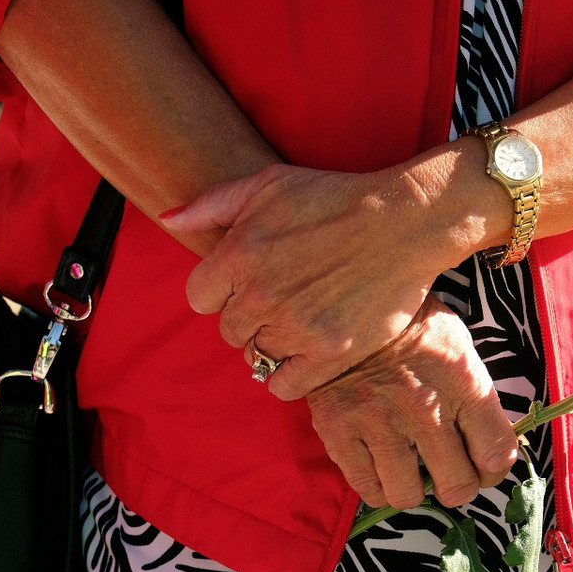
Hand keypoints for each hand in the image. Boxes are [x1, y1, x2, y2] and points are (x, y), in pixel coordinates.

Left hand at [162, 163, 464, 400]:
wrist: (404, 221)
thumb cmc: (333, 197)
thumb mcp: (267, 184)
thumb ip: (211, 204)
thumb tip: (167, 219)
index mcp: (239, 253)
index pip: (199, 298)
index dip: (223, 290)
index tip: (250, 281)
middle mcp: (262, 295)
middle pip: (229, 330)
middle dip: (249, 316)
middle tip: (283, 298)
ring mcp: (296, 327)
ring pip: (256, 356)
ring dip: (273, 342)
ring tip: (302, 318)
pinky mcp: (329, 352)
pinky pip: (283, 386)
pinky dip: (289, 375)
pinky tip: (305, 352)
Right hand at [307, 295, 521, 509]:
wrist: (347, 302)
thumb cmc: (411, 327)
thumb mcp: (458, 349)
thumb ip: (477, 399)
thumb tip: (491, 450)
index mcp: (462, 382)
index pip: (497, 454)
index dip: (493, 471)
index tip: (483, 467)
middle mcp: (423, 406)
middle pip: (457, 486)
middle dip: (456, 484)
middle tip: (445, 471)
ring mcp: (377, 421)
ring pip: (407, 496)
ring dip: (412, 487)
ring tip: (408, 465)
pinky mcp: (338, 430)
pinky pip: (366, 488)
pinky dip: (376, 484)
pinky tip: (379, 463)